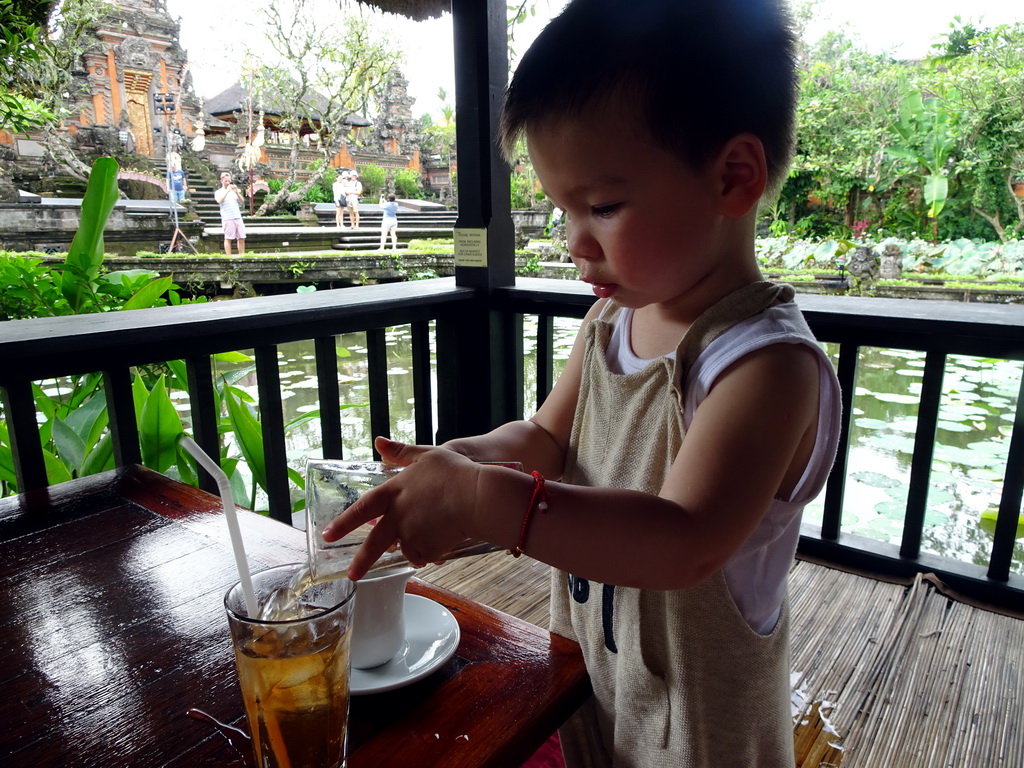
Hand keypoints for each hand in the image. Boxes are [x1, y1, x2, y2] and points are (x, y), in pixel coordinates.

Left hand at [321, 437, 479, 578]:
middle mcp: (398, 515)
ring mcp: (411, 534)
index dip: (344, 522)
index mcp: (394, 492)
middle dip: (361, 561)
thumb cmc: (454, 472)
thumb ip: (400, 452)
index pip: (362, 509)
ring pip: (406, 548)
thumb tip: (378, 441)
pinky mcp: (427, 549)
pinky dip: (430, 552)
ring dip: (414, 546)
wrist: (476, 497)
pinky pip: (425, 555)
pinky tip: (443, 539)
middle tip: (353, 575)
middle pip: (375, 543)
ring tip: (434, 531)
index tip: (328, 535)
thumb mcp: (425, 455)